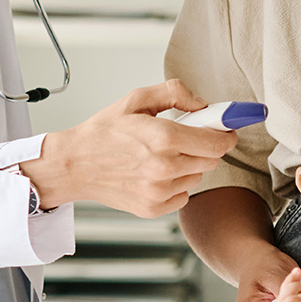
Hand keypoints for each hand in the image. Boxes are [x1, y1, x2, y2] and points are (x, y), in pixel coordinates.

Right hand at [22, 81, 237, 216]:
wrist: (74, 165)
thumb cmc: (103, 132)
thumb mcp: (136, 99)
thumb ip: (174, 93)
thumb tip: (202, 104)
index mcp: (164, 137)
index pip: (218, 142)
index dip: (226, 134)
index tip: (226, 129)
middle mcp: (164, 167)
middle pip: (212, 160)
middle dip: (205, 147)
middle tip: (184, 138)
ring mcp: (159, 191)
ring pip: (197, 177)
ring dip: (189, 166)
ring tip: (162, 156)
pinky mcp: (153, 208)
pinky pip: (183, 196)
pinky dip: (176, 185)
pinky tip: (154, 173)